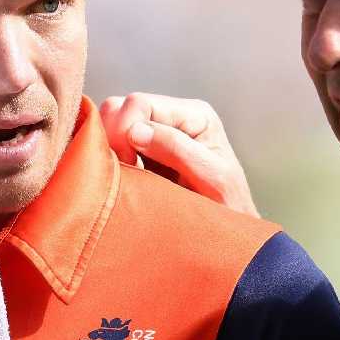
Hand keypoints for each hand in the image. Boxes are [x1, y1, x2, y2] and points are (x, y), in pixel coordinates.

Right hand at [99, 93, 258, 217]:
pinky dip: (111, 158)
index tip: (129, 163)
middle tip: (125, 170)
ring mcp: (157, 132)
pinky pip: (113, 143)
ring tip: (126, 176)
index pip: (141, 103)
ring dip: (110, 148)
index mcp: (195, 114)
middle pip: (122, 107)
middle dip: (114, 137)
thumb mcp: (211, 177)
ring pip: (112, 123)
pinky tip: (125, 178)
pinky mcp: (144, 152)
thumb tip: (136, 131)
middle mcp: (174, 116)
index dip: (125, 129)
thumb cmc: (229, 206)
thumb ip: (176, 149)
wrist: (228, 235)